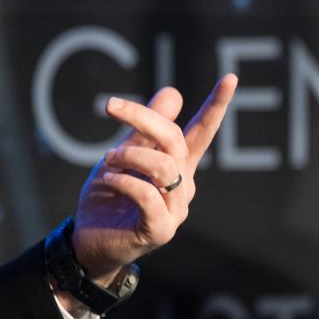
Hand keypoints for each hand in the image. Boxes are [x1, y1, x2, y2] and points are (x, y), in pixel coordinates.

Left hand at [69, 75, 237, 284]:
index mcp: (178, 165)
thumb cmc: (108, 196)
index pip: (202, 132)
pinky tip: (110, 180)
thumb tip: (174, 92)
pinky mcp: (160, 230)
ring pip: (164, 167)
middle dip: (144, 118)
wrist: (88, 240)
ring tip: (108, 159)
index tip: (230, 78)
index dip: (216, 106)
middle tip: (110, 106)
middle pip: (176, 141)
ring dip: (130, 155)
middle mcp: (183, 186)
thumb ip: (146, 129)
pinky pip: (148, 195)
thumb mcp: (124, 154)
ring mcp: (175, 210)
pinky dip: (126, 181)